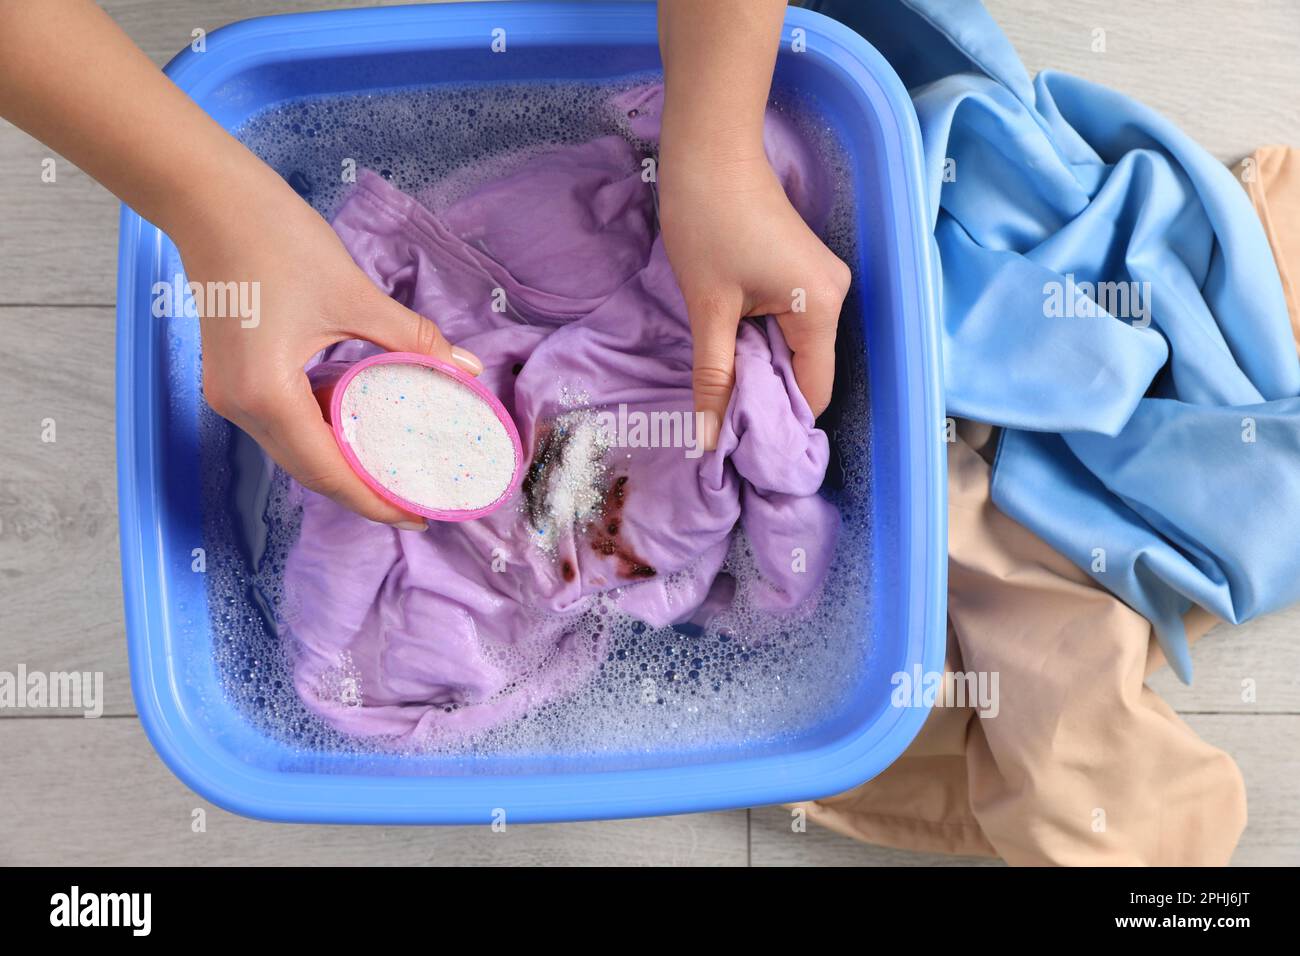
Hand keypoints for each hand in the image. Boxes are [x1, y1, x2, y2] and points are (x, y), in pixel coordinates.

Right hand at [184, 175, 482, 528]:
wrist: (207, 198)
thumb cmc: (274, 239)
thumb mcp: (353, 294)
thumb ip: (410, 337)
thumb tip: (465, 368)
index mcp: (267, 396)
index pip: (328, 472)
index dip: (374, 500)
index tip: (418, 515)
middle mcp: (241, 407)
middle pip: (309, 470)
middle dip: (362, 491)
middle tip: (414, 499)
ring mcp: (231, 394)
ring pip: (294, 449)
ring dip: (342, 463)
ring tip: (394, 470)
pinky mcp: (233, 377)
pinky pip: (284, 422)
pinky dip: (322, 432)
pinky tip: (360, 426)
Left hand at [658, 146, 850, 447]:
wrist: (710, 148)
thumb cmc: (708, 221)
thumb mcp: (708, 308)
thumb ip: (713, 377)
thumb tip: (707, 441)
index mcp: (822, 309)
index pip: (813, 392)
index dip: (778, 424)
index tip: (738, 446)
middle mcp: (837, 298)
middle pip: (808, 373)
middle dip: (767, 400)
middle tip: (721, 424)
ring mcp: (825, 283)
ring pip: (797, 351)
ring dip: (762, 372)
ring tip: (721, 392)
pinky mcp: (806, 273)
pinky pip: (792, 327)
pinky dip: (764, 345)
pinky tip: (732, 354)